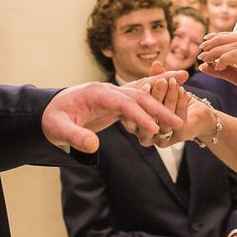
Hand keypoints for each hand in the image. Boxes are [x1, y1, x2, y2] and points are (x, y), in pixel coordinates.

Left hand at [42, 77, 185, 153]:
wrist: (48, 110)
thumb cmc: (52, 119)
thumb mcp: (58, 130)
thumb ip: (75, 137)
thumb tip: (93, 147)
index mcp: (96, 93)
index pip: (123, 103)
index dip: (139, 115)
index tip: (155, 128)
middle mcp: (108, 90)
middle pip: (138, 96)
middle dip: (159, 108)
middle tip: (178, 121)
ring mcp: (114, 93)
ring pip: (144, 94)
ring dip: (164, 97)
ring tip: (188, 96)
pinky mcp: (117, 100)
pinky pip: (140, 98)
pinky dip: (157, 98)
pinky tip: (173, 95)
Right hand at [115, 64, 195, 146]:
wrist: (196, 114)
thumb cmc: (173, 100)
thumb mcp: (161, 87)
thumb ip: (157, 77)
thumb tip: (157, 63)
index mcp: (135, 125)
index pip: (134, 114)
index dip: (141, 98)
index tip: (146, 84)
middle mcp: (145, 135)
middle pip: (148, 118)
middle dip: (156, 96)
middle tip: (161, 81)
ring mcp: (161, 139)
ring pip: (164, 119)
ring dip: (169, 98)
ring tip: (173, 82)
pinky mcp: (178, 136)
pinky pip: (179, 119)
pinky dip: (180, 103)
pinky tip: (182, 90)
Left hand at [197, 31, 236, 136]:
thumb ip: (230, 69)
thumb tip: (205, 63)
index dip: (225, 36)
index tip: (209, 41)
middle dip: (218, 40)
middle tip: (202, 49)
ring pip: (236, 45)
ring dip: (216, 50)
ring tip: (204, 58)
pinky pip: (236, 56)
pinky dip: (222, 59)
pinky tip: (216, 67)